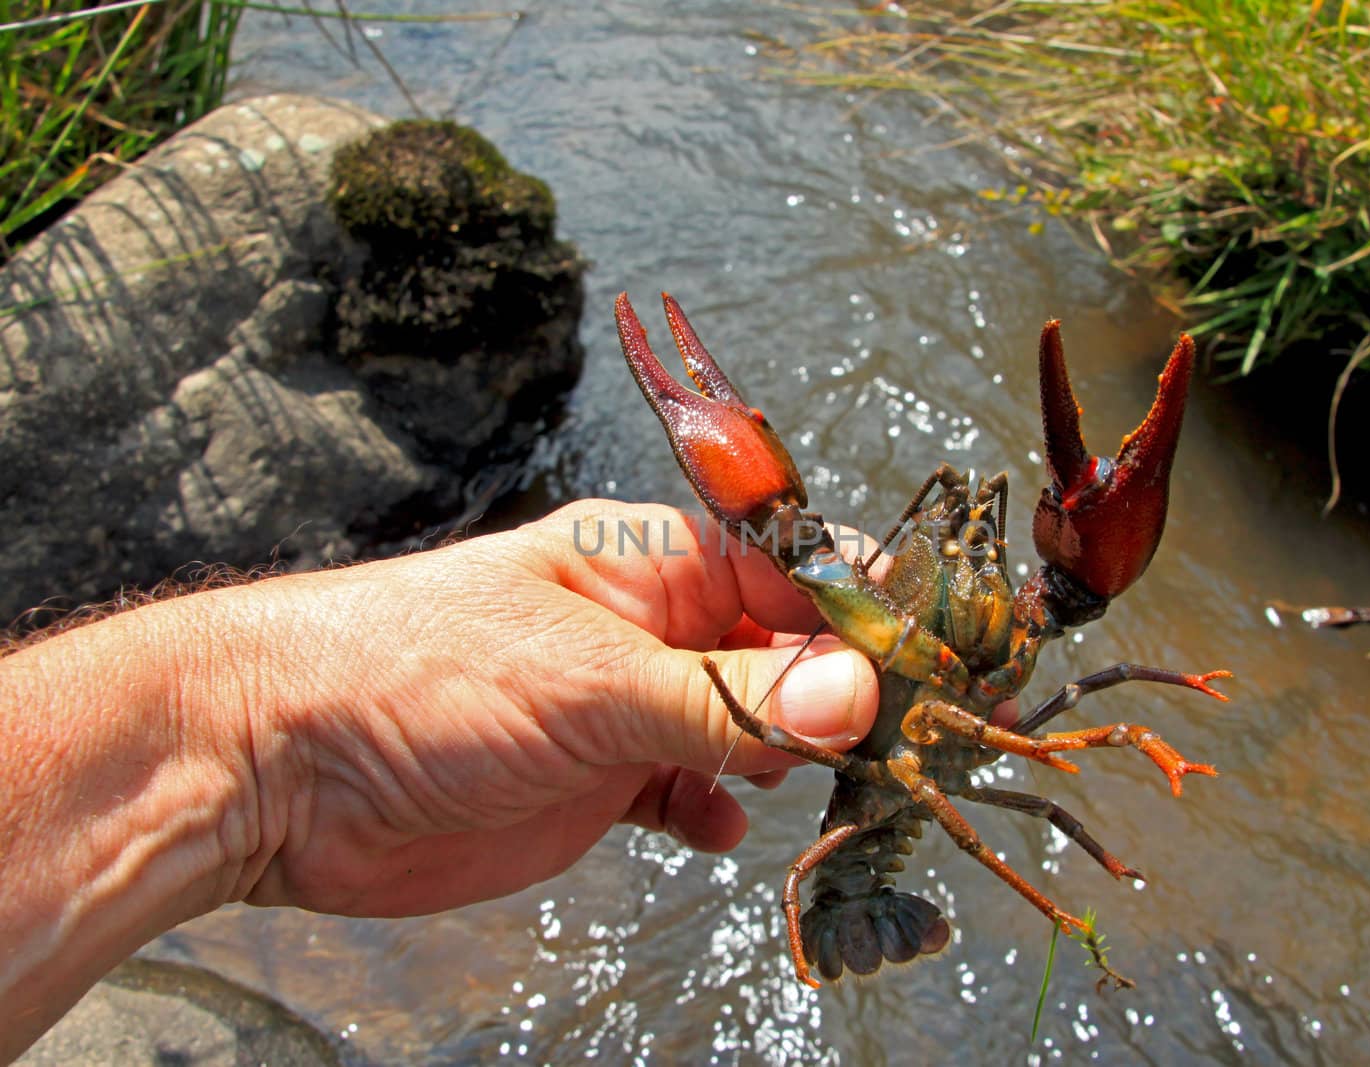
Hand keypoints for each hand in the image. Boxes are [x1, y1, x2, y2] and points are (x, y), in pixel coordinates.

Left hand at [234, 499, 878, 915]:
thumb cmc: (418, 673)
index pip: (794, 572)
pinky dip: (717, 810)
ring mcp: (626, 708)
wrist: (281, 769)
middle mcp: (652, 629)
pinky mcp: (597, 782)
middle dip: (844, 696)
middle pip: (785, 655)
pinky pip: (690, 790)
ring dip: (791, 757)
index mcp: (653, 562)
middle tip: (909, 745)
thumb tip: (856, 693)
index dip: (871, 613)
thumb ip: (727, 694)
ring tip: (823, 789)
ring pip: (748, 728)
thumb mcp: (589, 680)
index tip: (942, 661)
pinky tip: (717, 828)